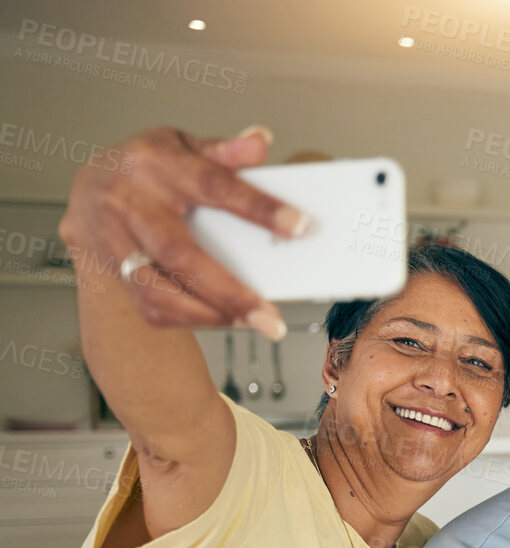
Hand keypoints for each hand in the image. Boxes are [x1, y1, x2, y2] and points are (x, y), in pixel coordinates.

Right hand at [59, 126, 301, 335]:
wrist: (89, 189)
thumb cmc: (147, 168)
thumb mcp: (183, 145)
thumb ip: (223, 150)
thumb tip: (259, 140)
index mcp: (157, 166)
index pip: (213, 186)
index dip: (257, 207)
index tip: (299, 226)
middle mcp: (131, 203)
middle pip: (182, 254)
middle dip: (231, 292)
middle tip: (271, 318)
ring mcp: (117, 240)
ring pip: (159, 289)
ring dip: (210, 314)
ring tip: (253, 322)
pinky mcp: (113, 270)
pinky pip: (150, 306)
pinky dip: (190, 319)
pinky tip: (221, 318)